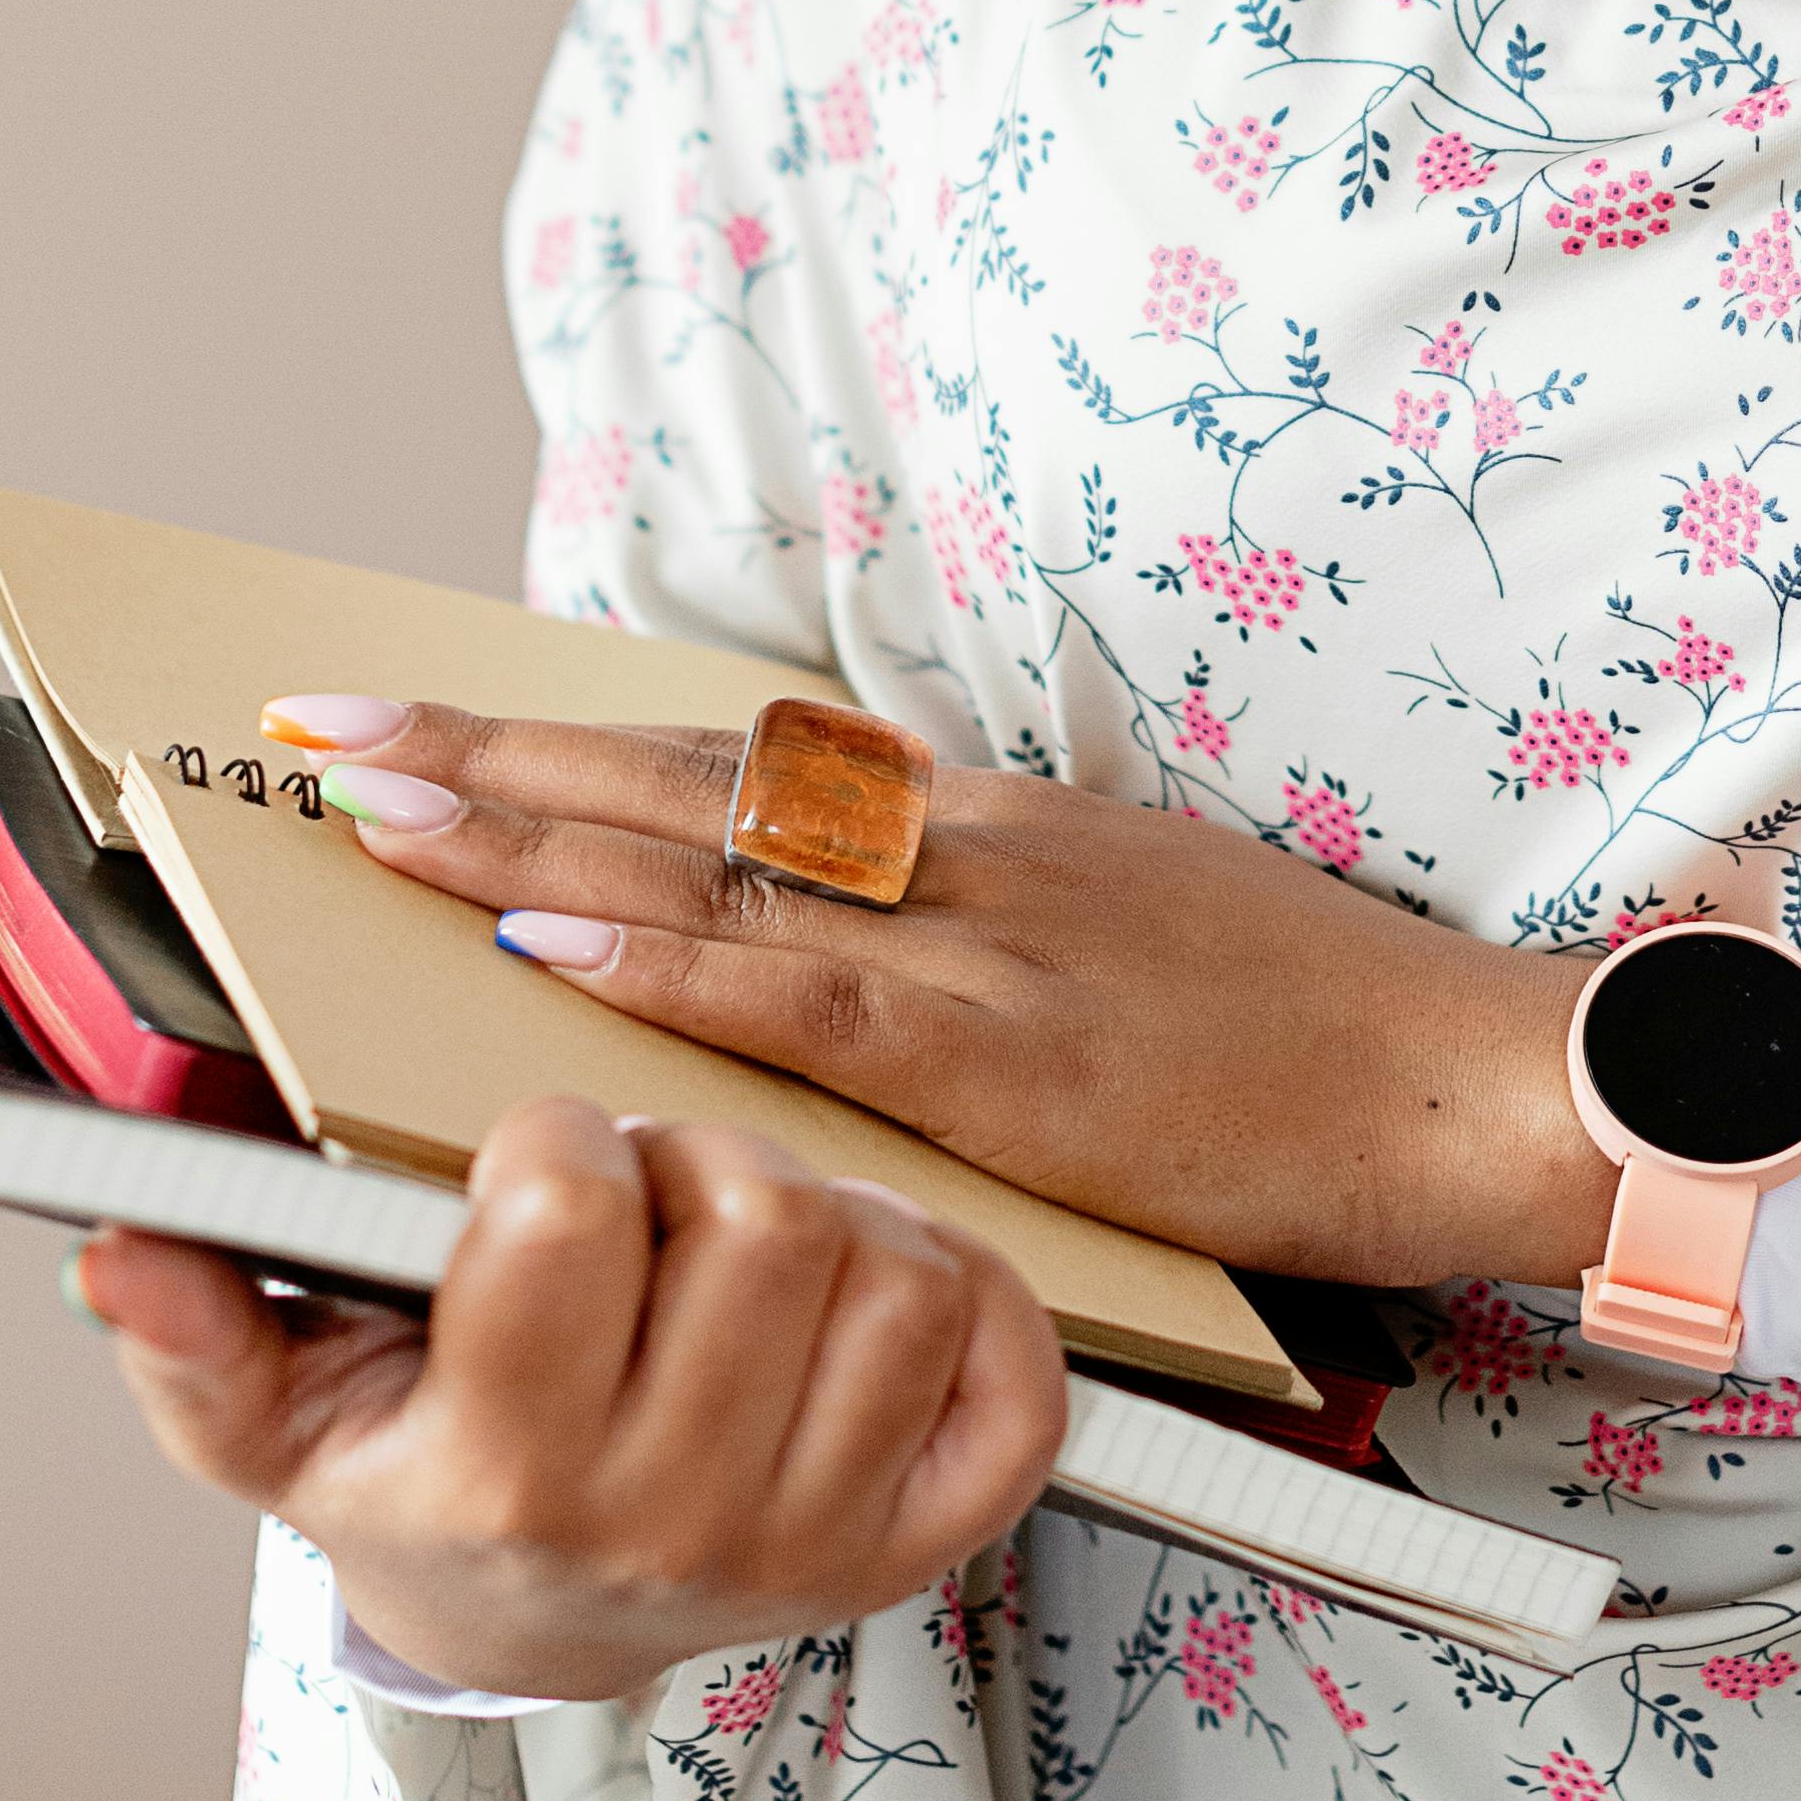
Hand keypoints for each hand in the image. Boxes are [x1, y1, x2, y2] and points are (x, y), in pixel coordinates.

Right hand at [74, 1096, 1067, 1699]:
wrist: (534, 1629)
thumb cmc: (415, 1481)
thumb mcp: (274, 1422)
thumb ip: (195, 1339)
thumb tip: (123, 1251)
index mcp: (509, 1470)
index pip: (575, 1212)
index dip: (559, 1141)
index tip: (539, 1162)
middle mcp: (675, 1520)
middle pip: (767, 1218)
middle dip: (703, 1157)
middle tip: (656, 1193)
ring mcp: (819, 1540)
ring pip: (901, 1272)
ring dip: (835, 1214)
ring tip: (748, 1241)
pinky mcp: (928, 1540)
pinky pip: (1015, 1373)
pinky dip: (970, 1301)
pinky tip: (876, 1290)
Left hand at [269, 698, 1619, 1289]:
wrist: (1466, 1079)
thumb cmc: (1313, 1032)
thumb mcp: (1132, 942)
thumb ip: (989, 931)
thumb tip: (856, 931)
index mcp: (990, 830)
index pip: (744, 762)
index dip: (578, 739)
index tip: (446, 721)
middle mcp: (964, 852)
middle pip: (690, 780)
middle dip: (497, 752)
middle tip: (334, 727)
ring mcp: (984, 941)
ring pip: (714, 865)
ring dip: (528, 832)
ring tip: (374, 809)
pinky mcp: (1013, 1056)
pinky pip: (806, 997)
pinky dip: (668, 962)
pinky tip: (550, 942)